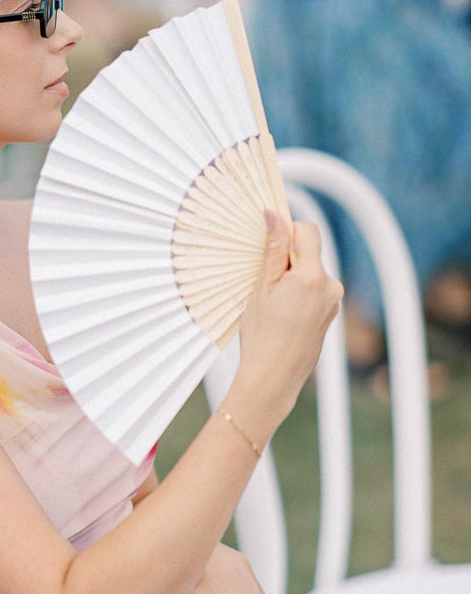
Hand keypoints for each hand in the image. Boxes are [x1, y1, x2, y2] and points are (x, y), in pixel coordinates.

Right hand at [234, 212, 342, 437]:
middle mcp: (330, 286)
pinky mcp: (330, 314)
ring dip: (290, 279)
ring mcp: (333, 302)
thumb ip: (271, 249)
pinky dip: (297, 294)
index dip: (286, 232)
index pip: (307, 231)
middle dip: (284, 260)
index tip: (267, 245)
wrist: (273, 379)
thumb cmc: (262, 336)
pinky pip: (313, 291)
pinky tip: (281, 316)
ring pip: (309, 273)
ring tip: (271, 305)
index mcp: (313, 276)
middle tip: (263, 285)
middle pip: (307, 253)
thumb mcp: (261, 288)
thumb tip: (274, 214)